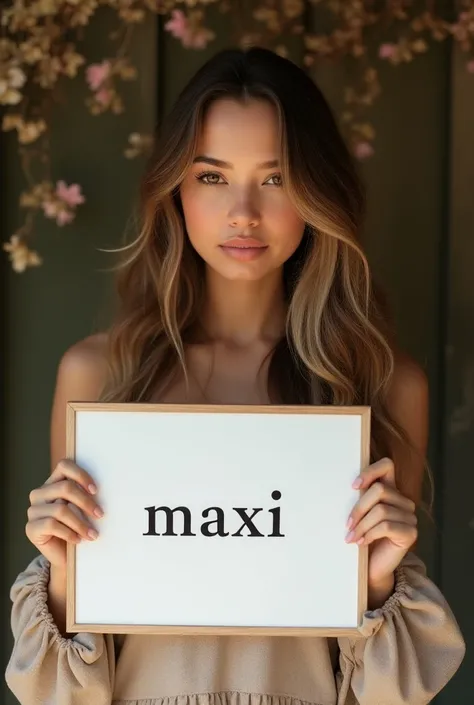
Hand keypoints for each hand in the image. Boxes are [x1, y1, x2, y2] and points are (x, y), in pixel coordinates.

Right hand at [25, 459, 103, 570]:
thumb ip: (84, 496)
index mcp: (53, 483)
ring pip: (61, 509)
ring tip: (93, 534)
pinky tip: (78, 539)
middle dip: (86, 502)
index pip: (64, 466)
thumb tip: (97, 491)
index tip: (95, 490)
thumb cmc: (77, 527)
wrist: (65, 555)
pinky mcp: (30, 528)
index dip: (80, 475)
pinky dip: (69, 533)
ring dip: (81, 523)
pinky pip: (52, 525)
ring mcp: (33, 511)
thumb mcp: (81, 508)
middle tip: (100, 514)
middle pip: (65, 488)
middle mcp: (40, 493)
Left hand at [345, 457, 417, 604]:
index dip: (370, 471)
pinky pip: (386, 526)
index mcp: (391, 491)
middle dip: (359, 508)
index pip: (387, 466)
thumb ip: (359, 498)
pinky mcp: (411, 533)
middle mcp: (403, 501)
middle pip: (380, 490)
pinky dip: (369, 534)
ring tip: (351, 536)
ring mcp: (410, 517)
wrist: (370, 568)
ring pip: (381, 510)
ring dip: (362, 525)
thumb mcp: (360, 514)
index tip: (353, 486)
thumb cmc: (362, 538)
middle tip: (347, 524)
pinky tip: (361, 542)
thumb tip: (348, 485)